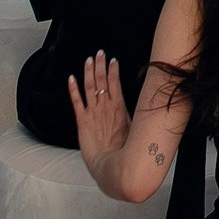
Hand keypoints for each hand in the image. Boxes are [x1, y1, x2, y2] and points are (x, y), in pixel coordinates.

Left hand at [69, 51, 130, 176]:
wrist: (110, 165)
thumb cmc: (124, 151)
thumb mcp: (134, 130)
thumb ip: (135, 117)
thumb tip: (147, 110)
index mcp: (120, 107)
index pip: (115, 82)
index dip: (113, 70)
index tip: (113, 60)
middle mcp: (106, 106)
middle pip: (102, 80)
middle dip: (101, 65)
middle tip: (99, 52)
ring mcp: (93, 113)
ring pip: (90, 87)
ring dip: (89, 72)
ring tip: (88, 60)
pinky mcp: (82, 121)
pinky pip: (76, 101)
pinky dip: (73, 89)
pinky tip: (71, 79)